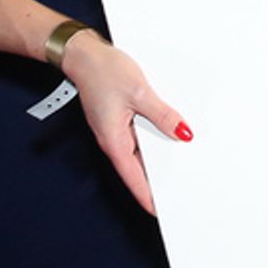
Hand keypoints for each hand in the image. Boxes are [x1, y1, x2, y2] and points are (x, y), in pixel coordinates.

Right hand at [64, 31, 192, 215]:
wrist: (84, 55)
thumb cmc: (104, 72)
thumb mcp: (140, 93)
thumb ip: (162, 115)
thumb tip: (183, 132)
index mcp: (114, 142)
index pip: (134, 179)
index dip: (149, 197)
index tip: (163, 212)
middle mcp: (113, 141)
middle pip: (138, 169)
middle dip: (157, 181)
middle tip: (180, 191)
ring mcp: (116, 131)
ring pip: (140, 153)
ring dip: (157, 159)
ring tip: (182, 166)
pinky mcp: (118, 120)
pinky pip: (139, 137)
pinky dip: (154, 141)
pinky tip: (169, 136)